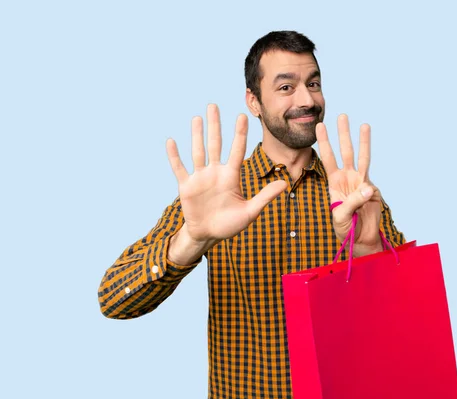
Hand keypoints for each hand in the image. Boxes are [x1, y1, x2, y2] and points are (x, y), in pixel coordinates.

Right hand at [166, 104, 287, 246]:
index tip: (242, 116)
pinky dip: (175, 156)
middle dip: (215, 125)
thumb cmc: (230, 224)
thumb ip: (265, 196)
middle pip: (215, 144)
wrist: (209, 235)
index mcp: (231, 176)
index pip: (236, 150)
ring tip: (197, 118)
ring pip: (198, 152)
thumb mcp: (250, 211)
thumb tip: (285, 183)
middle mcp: (215, 172)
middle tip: (213, 105)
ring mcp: (200, 178)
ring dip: (197, 135)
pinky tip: (171, 141)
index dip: (239, 134)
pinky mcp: (186, 186)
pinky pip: (179, 168)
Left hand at [316, 114, 383, 256]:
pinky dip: (368, 191)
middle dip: (343, 134)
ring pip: (363, 158)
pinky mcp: (373, 190)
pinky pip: (370, 187)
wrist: (360, 239)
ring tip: (365, 124)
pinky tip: (365, 204)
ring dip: (363, 141)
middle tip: (342, 115)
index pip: (328, 158)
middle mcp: (347, 178)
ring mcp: (361, 182)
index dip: (324, 142)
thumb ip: (352, 202)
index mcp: (334, 182)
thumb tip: (367, 187)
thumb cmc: (345, 228)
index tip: (319, 126)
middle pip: (345, 151)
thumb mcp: (340, 216)